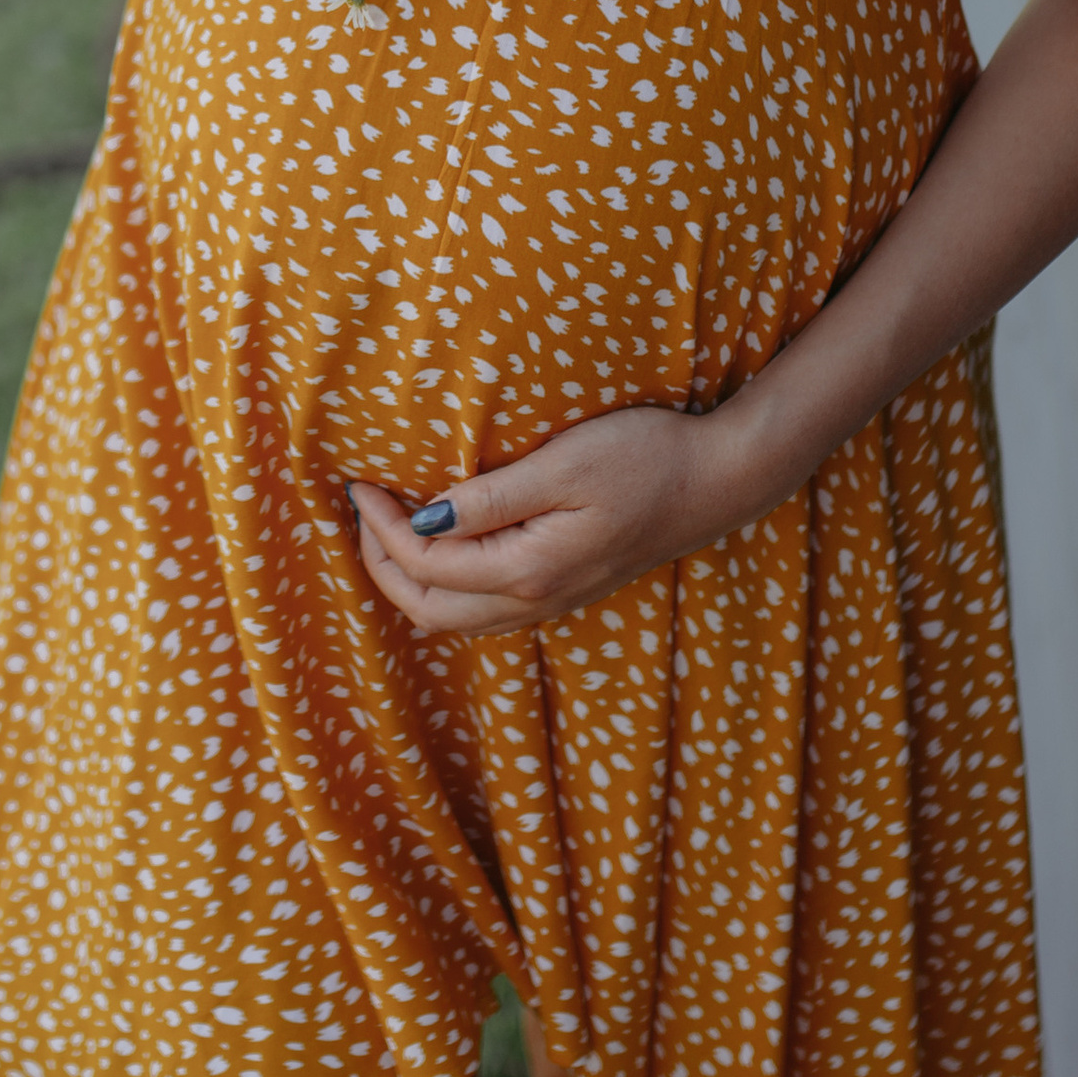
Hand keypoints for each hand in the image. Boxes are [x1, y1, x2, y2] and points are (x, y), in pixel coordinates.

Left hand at [348, 402, 762, 637]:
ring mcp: (550, 602)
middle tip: (362, 508)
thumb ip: (489, 498)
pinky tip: (442, 546)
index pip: (424, 564)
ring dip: (410, 580)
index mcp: (527, 570)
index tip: (359, 483)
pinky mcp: (563, 591)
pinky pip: (483, 611)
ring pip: (454, 619)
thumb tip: (422, 519)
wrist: (718, 481)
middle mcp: (534, 600)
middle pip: (427, 610)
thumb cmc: (645, 457)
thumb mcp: (561, 465)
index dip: (380, 528)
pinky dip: (444, 586)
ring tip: (387, 527)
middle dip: (380, 564)